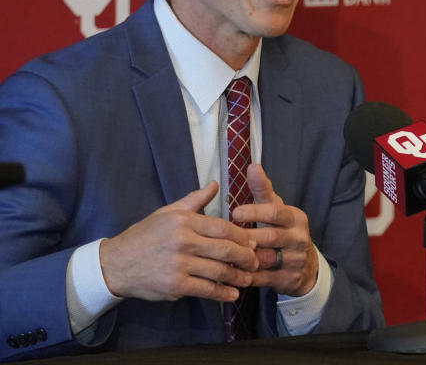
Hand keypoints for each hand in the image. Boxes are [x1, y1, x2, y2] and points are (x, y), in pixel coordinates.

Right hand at [100, 181, 258, 301]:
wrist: (116, 264)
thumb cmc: (145, 236)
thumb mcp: (168, 213)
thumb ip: (194, 200)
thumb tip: (215, 184)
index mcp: (183, 221)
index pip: (223, 227)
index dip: (242, 236)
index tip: (253, 242)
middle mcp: (182, 241)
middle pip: (225, 249)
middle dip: (245, 257)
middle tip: (256, 262)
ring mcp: (179, 265)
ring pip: (219, 271)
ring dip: (238, 277)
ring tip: (248, 278)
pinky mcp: (175, 285)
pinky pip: (206, 289)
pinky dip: (222, 293)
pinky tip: (232, 294)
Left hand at [232, 164, 319, 296]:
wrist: (306, 265)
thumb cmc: (284, 230)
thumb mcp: (277, 209)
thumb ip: (263, 190)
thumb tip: (252, 166)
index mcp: (296, 218)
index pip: (276, 212)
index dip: (255, 212)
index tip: (235, 212)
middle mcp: (299, 238)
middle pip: (270, 237)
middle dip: (246, 238)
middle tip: (223, 237)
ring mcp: (296, 260)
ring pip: (266, 260)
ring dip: (244, 259)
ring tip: (222, 256)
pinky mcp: (289, 279)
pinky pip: (264, 278)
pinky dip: (246, 276)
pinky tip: (230, 272)